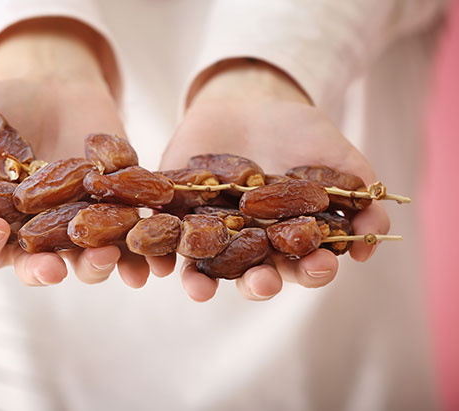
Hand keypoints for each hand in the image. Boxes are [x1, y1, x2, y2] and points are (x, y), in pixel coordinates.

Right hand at [0, 18, 166, 286]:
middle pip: (40, 267)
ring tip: (108, 257)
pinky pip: (129, 232)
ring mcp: (81, 223)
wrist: (50, 82)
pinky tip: (151, 256)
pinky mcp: (117, 207)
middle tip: (55, 268)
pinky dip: (141, 247)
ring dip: (98, 265)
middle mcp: (38, 235)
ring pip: (88, 259)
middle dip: (46, 271)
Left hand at [160, 59, 389, 301]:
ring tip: (200, 289)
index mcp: (288, 237)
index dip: (313, 269)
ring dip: (202, 282)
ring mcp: (211, 230)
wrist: (248, 100)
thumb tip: (372, 241)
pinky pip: (166, 236)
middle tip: (265, 281)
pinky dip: (161, 251)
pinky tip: (158, 263)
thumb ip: (359, 195)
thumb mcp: (336, 156)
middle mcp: (249, 242)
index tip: (321, 265)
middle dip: (260, 282)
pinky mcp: (176, 211)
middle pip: (254, 273)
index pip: (303, 264)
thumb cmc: (297, 131)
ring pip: (206, 266)